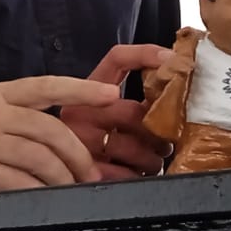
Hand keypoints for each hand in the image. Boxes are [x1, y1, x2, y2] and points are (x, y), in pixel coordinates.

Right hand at [0, 73, 122, 201]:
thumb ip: (7, 116)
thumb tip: (52, 135)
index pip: (44, 86)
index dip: (81, 89)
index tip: (110, 95)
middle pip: (52, 129)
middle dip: (78, 154)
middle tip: (89, 172)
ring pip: (42, 160)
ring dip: (64, 179)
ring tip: (72, 190)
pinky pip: (22, 186)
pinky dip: (41, 194)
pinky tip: (47, 200)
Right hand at [62, 45, 174, 180]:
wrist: (54, 169)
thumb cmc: (91, 140)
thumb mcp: (103, 113)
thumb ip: (134, 102)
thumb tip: (176, 91)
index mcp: (86, 91)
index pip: (117, 60)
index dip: (145, 54)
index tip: (171, 59)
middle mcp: (79, 112)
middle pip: (134, 112)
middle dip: (158, 131)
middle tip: (166, 141)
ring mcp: (79, 141)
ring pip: (134, 147)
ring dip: (153, 158)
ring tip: (153, 161)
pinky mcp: (83, 171)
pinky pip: (124, 174)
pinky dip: (137, 176)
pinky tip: (136, 174)